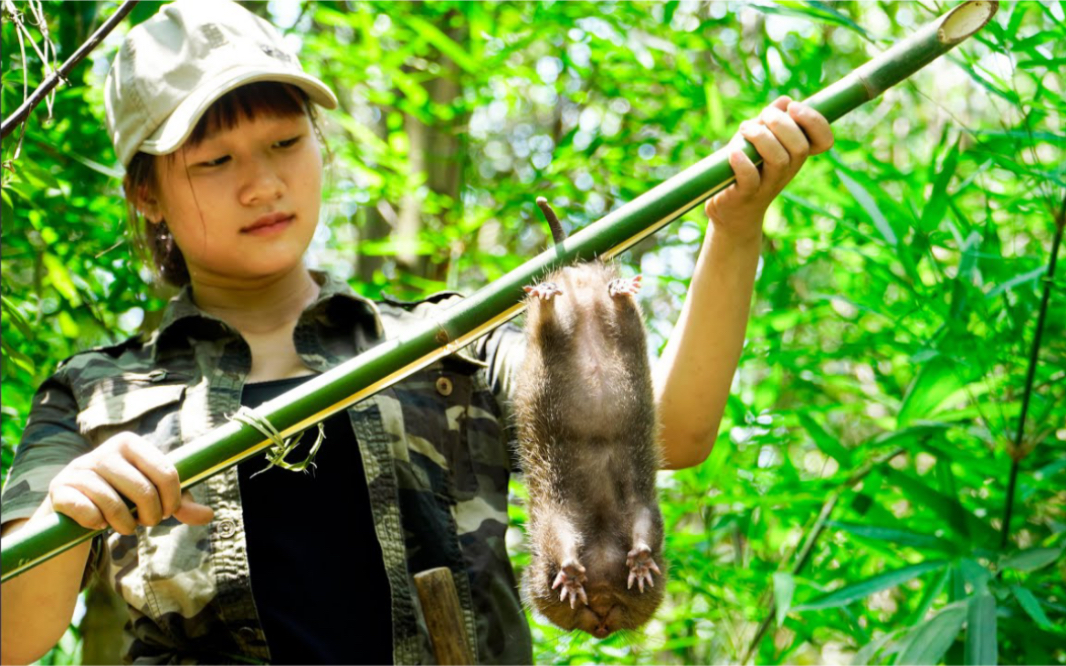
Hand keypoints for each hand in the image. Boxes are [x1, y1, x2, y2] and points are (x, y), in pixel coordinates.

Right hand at [45, 432, 213, 534]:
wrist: (75, 503)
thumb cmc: (122, 495)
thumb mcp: (153, 495)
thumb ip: (181, 504)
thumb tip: (209, 515)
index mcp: (131, 443)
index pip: (166, 472)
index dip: (173, 499)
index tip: (169, 512)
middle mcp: (104, 450)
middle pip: (144, 490)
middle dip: (151, 515)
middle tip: (148, 523)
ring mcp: (80, 468)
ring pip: (114, 503)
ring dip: (125, 525)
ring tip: (127, 528)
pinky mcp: (60, 489)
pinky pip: (86, 511)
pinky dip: (97, 523)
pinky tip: (99, 523)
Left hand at [704, 96, 833, 240]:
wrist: (732, 212)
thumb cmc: (747, 169)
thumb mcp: (759, 141)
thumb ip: (770, 121)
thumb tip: (784, 101)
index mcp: (795, 155)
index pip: (824, 140)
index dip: (815, 121)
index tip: (794, 107)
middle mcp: (787, 171)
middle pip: (800, 147)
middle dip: (782, 124)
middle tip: (763, 115)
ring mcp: (768, 185)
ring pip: (778, 160)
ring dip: (761, 137)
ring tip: (744, 128)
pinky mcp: (745, 195)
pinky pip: (749, 178)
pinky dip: (742, 161)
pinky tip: (734, 151)